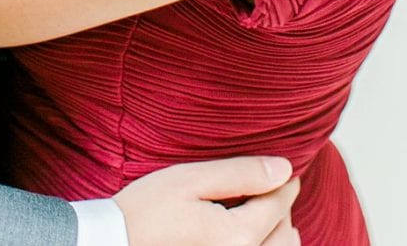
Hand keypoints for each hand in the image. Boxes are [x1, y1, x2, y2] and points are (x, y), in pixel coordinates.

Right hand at [115, 157, 300, 245]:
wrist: (115, 243)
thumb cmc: (146, 210)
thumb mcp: (189, 180)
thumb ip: (240, 174)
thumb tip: (284, 169)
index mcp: (238, 235)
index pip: (277, 205)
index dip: (286, 184)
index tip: (291, 173)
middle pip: (284, 233)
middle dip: (282, 209)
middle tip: (274, 190)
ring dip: (280, 234)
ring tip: (271, 216)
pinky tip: (257, 239)